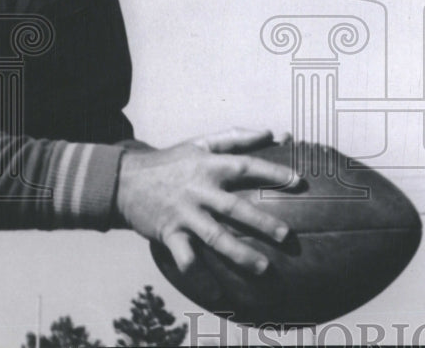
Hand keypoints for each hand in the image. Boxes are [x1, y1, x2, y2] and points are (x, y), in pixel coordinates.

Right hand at [116, 127, 297, 298]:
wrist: (124, 180)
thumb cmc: (172, 161)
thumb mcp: (202, 142)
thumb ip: (238, 136)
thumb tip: (274, 132)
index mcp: (209, 165)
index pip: (247, 166)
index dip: (273, 171)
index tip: (299, 181)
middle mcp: (199, 189)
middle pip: (234, 207)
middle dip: (262, 222)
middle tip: (287, 235)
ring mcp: (184, 213)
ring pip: (214, 236)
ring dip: (239, 254)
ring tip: (263, 267)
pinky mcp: (168, 233)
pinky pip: (185, 258)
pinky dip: (200, 276)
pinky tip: (217, 292)